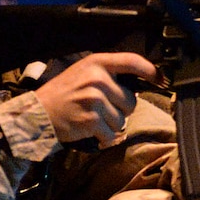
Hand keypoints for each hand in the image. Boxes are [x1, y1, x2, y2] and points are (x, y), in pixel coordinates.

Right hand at [37, 51, 157, 144]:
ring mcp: (95, 99)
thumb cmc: (62, 94)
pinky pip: (112, 135)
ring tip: (91, 119)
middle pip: (131, 101)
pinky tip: (88, 130)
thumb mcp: (82, 73)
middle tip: (99, 109)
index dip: (151, 71)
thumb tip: (140, 83)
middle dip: (120, 109)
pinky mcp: (92, 120)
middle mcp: (97, 78)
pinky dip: (103, 138)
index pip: (132, 61)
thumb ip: (107, 74)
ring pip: (122, 120)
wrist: (37, 114)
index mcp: (96, 63)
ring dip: (110, 125)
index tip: (162, 79)